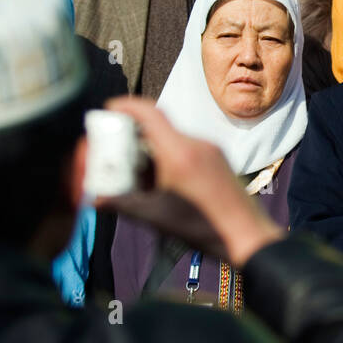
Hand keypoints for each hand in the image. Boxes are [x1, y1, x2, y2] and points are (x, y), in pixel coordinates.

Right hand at [100, 97, 282, 267]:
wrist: (246, 237)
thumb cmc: (203, 229)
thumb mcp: (156, 217)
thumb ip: (122, 204)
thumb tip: (95, 199)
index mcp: (179, 152)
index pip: (149, 113)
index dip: (125, 106)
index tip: (108, 109)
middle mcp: (197, 144)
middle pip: (158, 126)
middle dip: (133, 135)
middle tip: (114, 152)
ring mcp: (211, 150)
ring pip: (172, 139)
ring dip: (151, 149)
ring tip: (136, 174)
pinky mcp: (219, 159)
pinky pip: (187, 148)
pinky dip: (169, 157)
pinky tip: (161, 181)